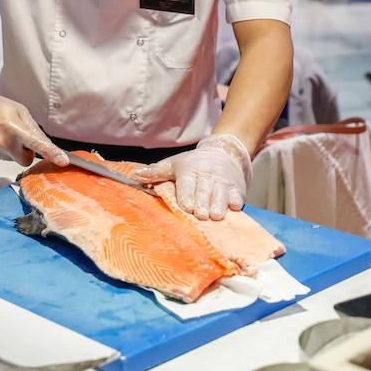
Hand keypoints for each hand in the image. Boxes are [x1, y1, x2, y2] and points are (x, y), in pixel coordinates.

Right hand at [0, 73, 67, 166]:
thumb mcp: (18, 110)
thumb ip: (33, 129)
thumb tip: (44, 145)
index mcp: (13, 127)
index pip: (37, 144)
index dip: (51, 153)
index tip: (63, 161)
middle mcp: (2, 143)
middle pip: (25, 159)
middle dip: (25, 152)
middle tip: (17, 137)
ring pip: (12, 159)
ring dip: (10, 149)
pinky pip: (1, 158)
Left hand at [134, 134, 250, 219]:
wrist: (224, 153)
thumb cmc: (193, 164)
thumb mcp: (173, 164)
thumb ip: (154, 173)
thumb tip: (133, 176)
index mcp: (189, 170)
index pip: (188, 184)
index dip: (187, 196)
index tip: (187, 207)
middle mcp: (207, 175)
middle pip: (204, 192)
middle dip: (202, 204)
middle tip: (200, 216)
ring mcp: (223, 182)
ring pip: (221, 194)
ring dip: (218, 206)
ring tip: (215, 216)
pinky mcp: (237, 188)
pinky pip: (237, 195)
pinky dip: (236, 202)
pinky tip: (234, 208)